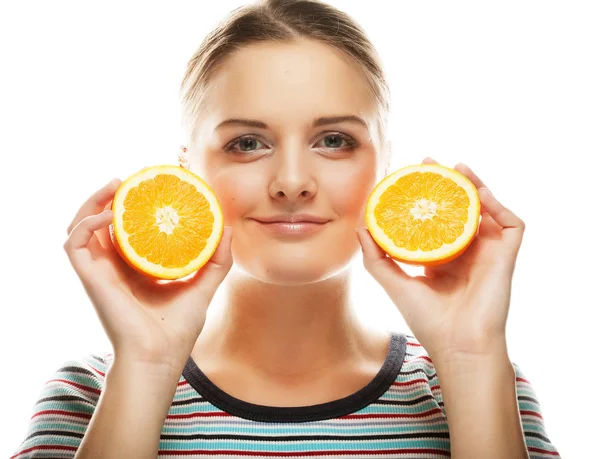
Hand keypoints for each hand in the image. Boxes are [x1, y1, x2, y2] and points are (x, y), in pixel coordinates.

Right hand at [63, 178, 232, 369]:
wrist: (159, 357)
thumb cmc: (177, 329)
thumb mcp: (203, 287)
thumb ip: (216, 261)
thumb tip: (227, 229)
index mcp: (136, 268)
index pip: (127, 229)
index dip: (131, 206)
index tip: (149, 187)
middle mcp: (114, 266)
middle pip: (100, 222)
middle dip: (108, 197)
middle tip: (127, 180)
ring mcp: (99, 271)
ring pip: (80, 226)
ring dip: (91, 202)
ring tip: (115, 185)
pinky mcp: (89, 278)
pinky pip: (74, 243)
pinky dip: (86, 224)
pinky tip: (109, 215)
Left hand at [356, 158, 525, 361]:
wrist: (458, 344)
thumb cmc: (427, 319)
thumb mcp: (394, 282)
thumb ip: (376, 257)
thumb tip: (360, 226)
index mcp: (442, 257)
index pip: (435, 218)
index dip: (425, 197)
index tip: (410, 178)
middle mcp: (465, 251)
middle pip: (459, 208)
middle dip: (447, 182)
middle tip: (431, 162)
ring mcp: (487, 252)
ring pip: (485, 209)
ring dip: (475, 185)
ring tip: (457, 167)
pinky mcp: (507, 257)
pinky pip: (511, 224)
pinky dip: (499, 206)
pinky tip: (480, 194)